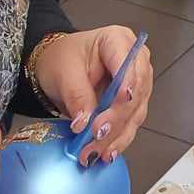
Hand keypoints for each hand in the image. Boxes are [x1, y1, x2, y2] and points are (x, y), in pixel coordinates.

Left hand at [29, 26, 153, 164]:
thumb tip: (84, 121)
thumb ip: (76, 94)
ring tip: (96, 151)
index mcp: (118, 40)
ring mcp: (136, 84)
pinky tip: (106, 152)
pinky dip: (117, 140)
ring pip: (135, 112)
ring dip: (116, 135)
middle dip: (117, 116)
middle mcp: (135, 61)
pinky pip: (129, 125)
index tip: (120, 100)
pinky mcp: (132, 105)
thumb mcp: (64, 72)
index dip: (127, 82)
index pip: (129, 61)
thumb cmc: (62, 60)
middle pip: (136, 91)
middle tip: (97, 133)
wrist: (57, 69)